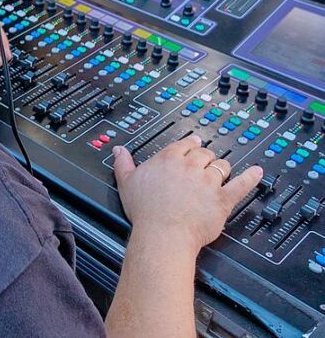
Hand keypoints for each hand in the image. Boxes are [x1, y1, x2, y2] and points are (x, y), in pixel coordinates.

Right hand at [113, 135, 262, 254]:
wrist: (163, 234)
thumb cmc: (145, 211)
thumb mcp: (127, 183)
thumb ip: (123, 163)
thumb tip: (118, 151)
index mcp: (168, 160)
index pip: (183, 145)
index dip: (190, 143)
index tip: (194, 142)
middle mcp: (190, 167)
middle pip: (204, 153)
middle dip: (205, 155)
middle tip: (206, 158)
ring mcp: (209, 182)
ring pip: (221, 166)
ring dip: (221, 166)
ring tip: (222, 168)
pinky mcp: (223, 200)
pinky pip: (241, 185)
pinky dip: (251, 178)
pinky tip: (257, 172)